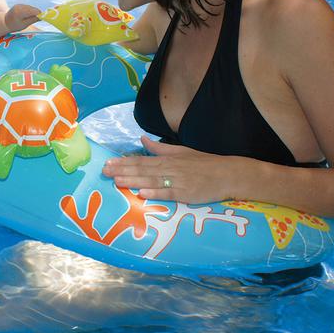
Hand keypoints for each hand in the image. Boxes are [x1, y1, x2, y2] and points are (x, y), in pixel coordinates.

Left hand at [4, 4, 40, 32]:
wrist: (4, 22)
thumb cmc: (14, 26)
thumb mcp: (24, 24)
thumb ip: (33, 20)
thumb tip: (42, 16)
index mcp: (21, 11)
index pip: (35, 11)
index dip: (39, 15)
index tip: (40, 20)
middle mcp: (20, 6)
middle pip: (34, 9)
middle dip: (36, 14)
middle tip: (33, 21)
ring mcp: (20, 5)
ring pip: (31, 8)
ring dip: (32, 13)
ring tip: (27, 19)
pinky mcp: (19, 5)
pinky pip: (27, 7)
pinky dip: (29, 11)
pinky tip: (25, 16)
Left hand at [101, 135, 237, 203]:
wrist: (228, 174)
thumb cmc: (205, 164)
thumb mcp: (181, 152)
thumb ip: (160, 148)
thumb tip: (142, 139)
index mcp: (168, 159)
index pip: (141, 160)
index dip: (124, 162)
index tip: (108, 162)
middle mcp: (170, 168)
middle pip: (142, 170)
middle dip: (122, 171)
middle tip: (104, 172)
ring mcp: (177, 181)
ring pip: (151, 181)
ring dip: (133, 181)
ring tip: (116, 181)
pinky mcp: (186, 193)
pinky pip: (168, 193)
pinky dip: (155, 193)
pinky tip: (142, 193)